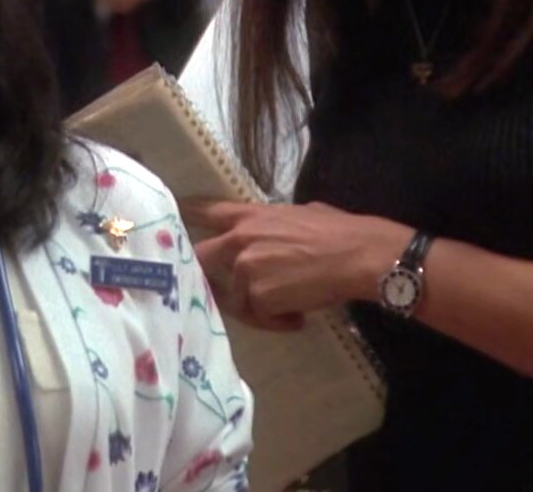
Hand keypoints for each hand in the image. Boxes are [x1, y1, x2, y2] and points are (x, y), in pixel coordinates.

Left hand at [186, 200, 411, 330]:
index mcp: (250, 216)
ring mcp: (245, 269)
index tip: (174, 216)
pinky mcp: (257, 296)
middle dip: (211, 276)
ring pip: (237, 298)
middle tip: (234, 291)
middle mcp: (239, 240)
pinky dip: (279, 321)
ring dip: (262, 307)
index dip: (189, 214)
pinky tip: (301, 315)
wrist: (358, 255)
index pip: (209, 211)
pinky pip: (260, 316)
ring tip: (295, 305)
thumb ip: (274, 224)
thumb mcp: (301, 214)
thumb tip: (278, 233)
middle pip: (203, 258)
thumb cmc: (339, 232)